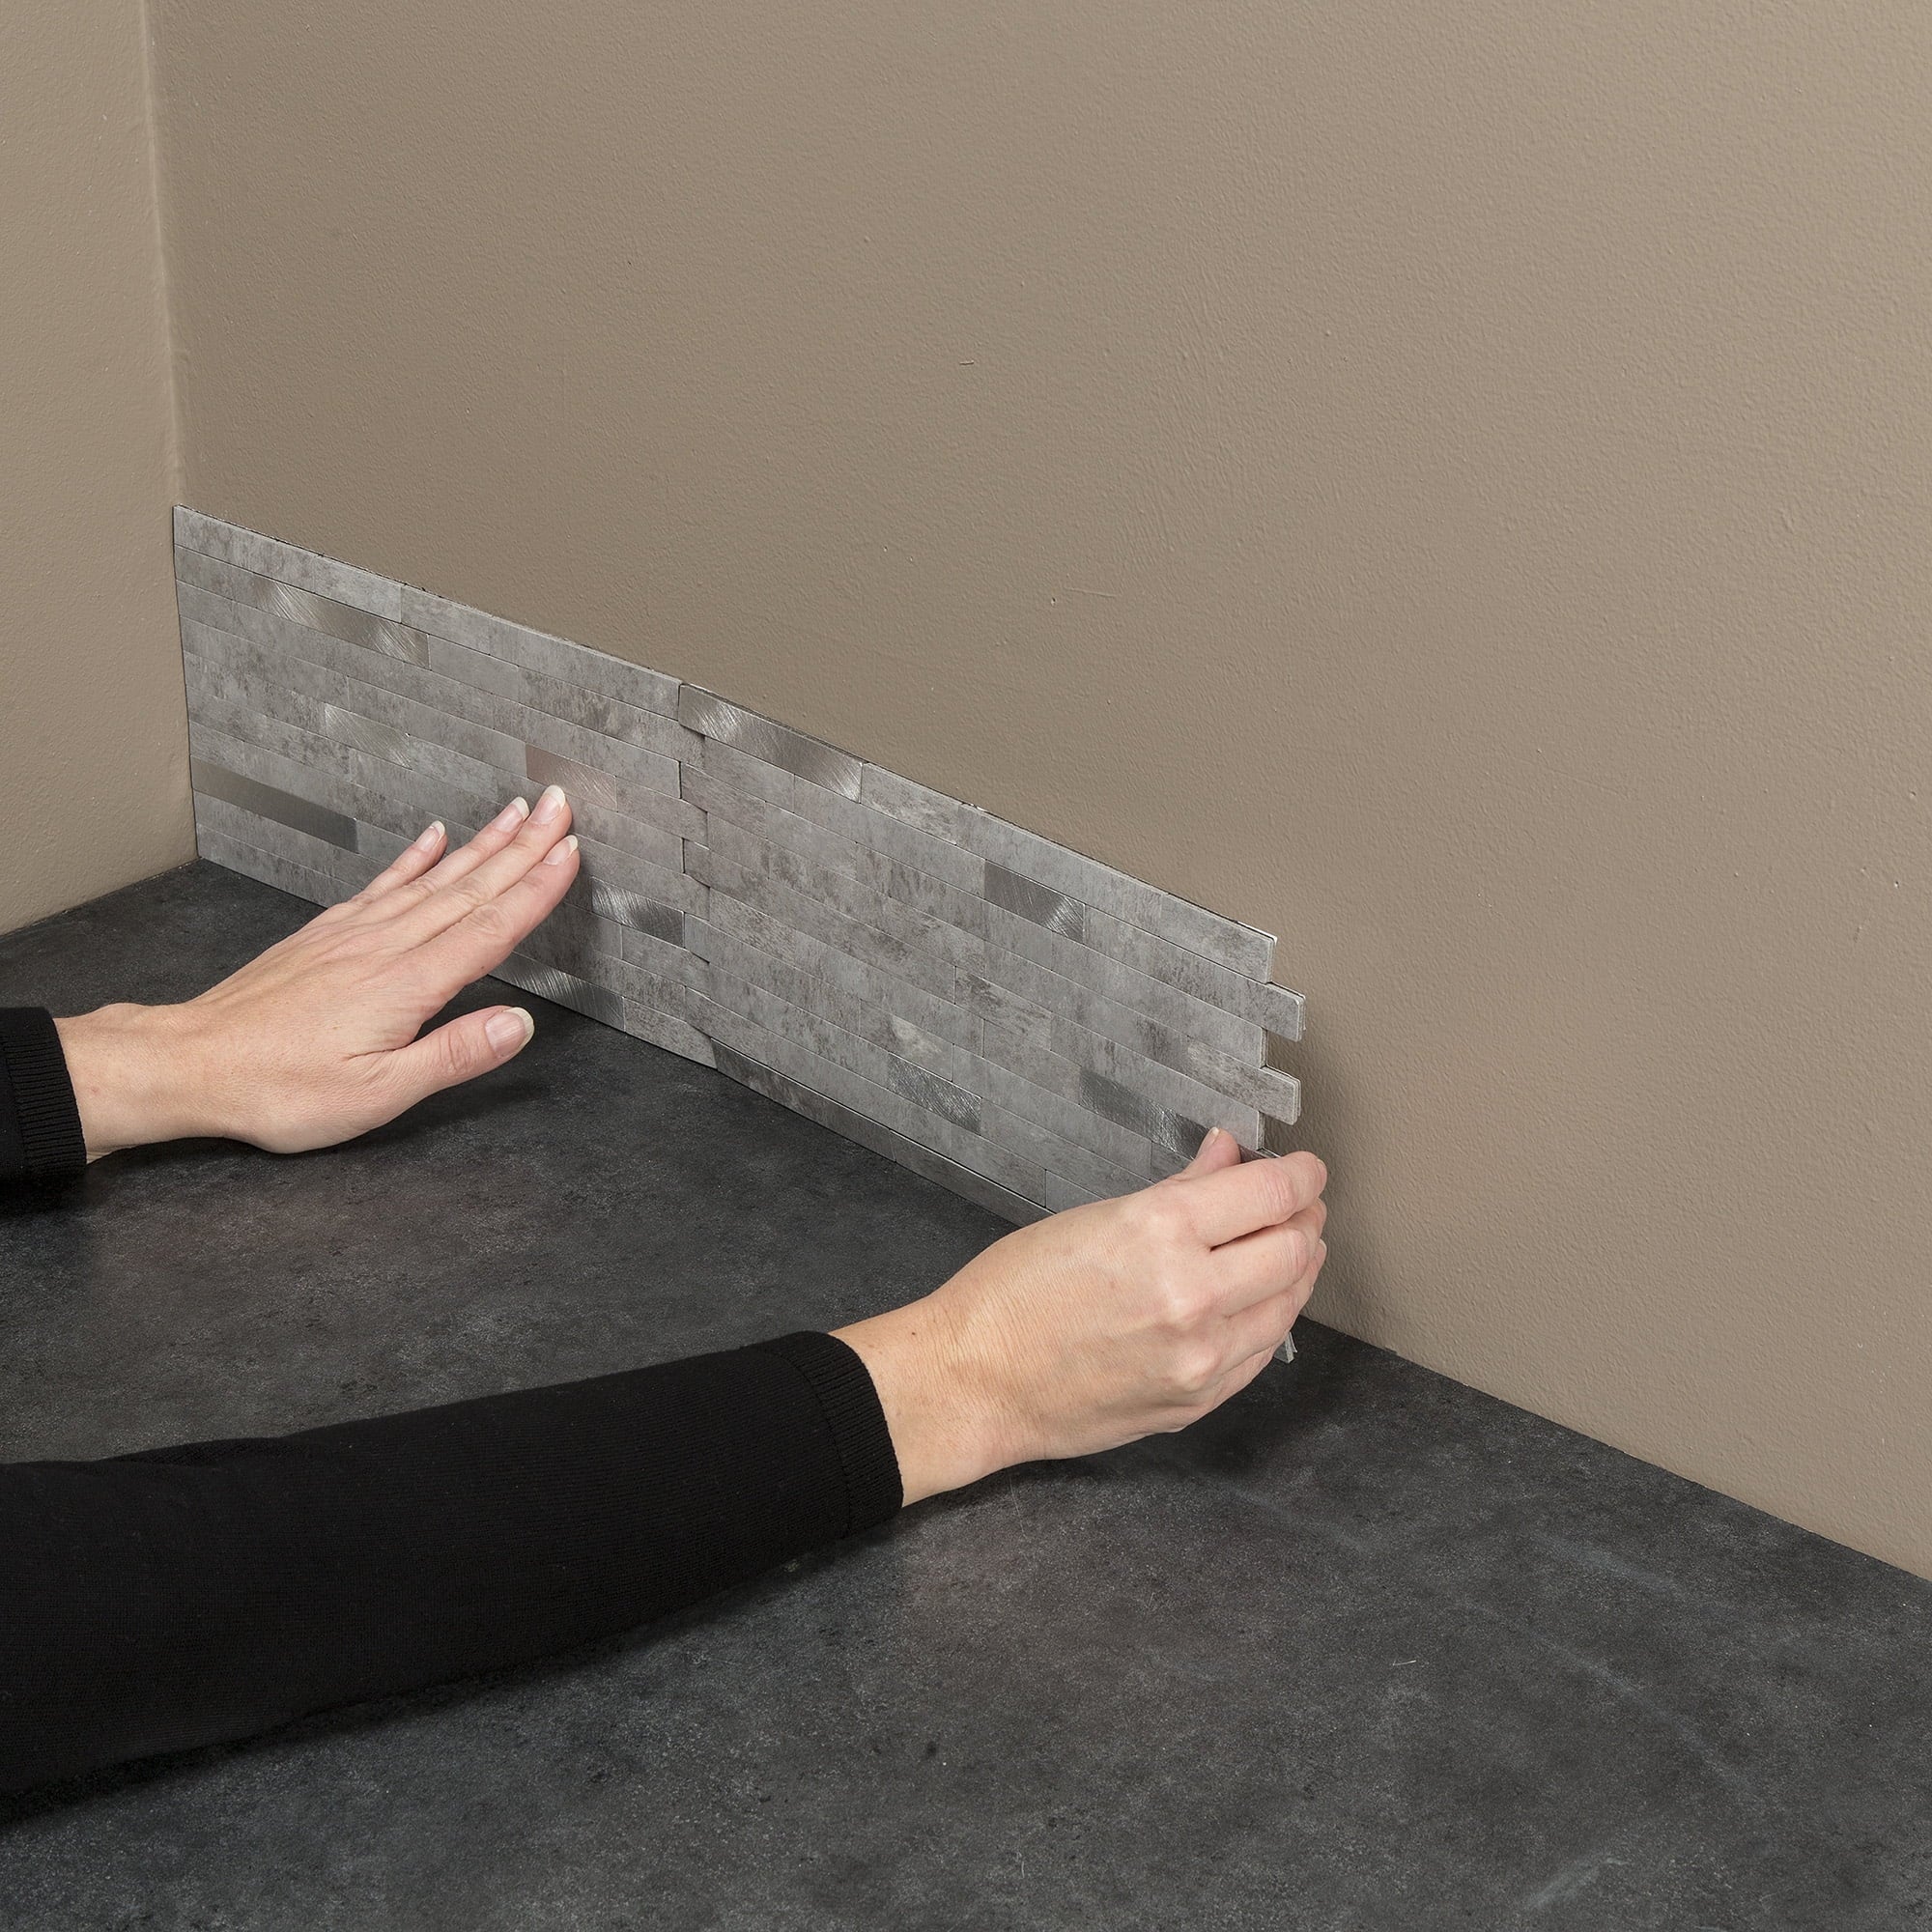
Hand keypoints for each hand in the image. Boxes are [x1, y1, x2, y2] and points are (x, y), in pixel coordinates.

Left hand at [54, 788, 581, 1157]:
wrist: (190, 1063)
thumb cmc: (279, 1088)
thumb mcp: (376, 1094)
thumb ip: (452, 1055)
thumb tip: (519, 1023)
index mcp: (408, 984)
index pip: (490, 927)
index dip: (536, 888)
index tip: (570, 852)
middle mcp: (385, 946)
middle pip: (470, 887)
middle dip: (523, 846)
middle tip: (559, 807)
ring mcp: (354, 933)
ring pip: (434, 877)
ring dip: (482, 843)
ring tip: (516, 812)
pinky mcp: (326, 934)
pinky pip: (384, 883)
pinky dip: (415, 857)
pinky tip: (435, 838)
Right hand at [834, 1128, 1328, 1503]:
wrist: (976, 1381)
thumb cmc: (1013, 1292)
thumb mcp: (1094, 1218)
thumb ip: (1179, 1190)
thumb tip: (1227, 1157)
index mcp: (1160, 1232)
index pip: (1270, 1195)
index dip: (1301, 1176)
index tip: (1306, 1170)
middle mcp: (1192, 1294)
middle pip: (1293, 1248)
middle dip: (1306, 1220)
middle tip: (1301, 1206)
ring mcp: (1200, 1356)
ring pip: (1287, 1303)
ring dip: (1297, 1269)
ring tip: (1289, 1248)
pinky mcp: (1197, 1400)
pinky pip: (1260, 1352)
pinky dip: (1270, 1317)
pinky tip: (1261, 1301)